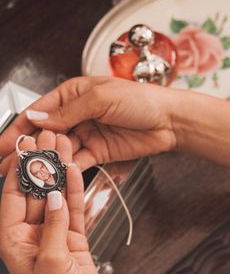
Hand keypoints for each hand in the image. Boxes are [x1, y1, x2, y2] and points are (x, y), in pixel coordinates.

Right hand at [0, 76, 178, 173]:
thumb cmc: (141, 100)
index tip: (2, 145)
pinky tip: (52, 178)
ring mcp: (87, 134)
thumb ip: (67, 112)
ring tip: (24, 176)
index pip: (37, 113)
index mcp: (72, 94)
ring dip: (42, 163)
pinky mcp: (99, 152)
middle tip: (5, 167)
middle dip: (24, 150)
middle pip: (43, 134)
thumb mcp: (100, 99)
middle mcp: (76, 114)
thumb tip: (36, 118)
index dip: (17, 129)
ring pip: (57, 151)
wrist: (170, 121)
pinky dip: (64, 170)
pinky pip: (76, 162)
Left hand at [0, 133, 109, 273]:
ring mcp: (52, 235)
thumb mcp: (51, 260)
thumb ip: (52, 225)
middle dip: (41, 164)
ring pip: (55, 196)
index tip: (26, 145)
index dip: (19, 169)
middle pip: (34, 191)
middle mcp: (28, 234)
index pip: (12, 195)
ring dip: (59, 172)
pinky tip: (75, 171)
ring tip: (64, 145)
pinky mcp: (73, 239)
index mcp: (10, 240)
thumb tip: (52, 195)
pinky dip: (74, 191)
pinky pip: (72, 209)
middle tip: (48, 137)